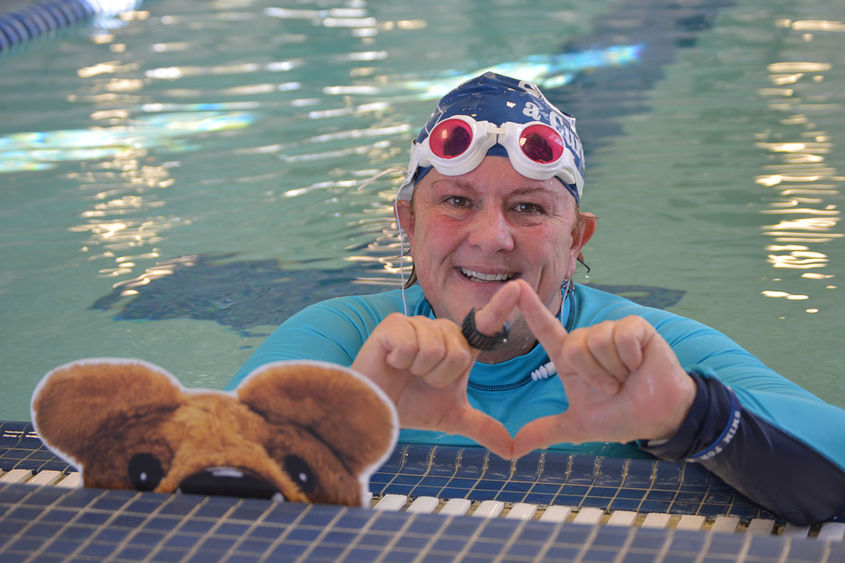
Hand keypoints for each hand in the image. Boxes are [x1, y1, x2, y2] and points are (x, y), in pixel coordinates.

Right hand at [351, 282, 520, 458]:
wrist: (375, 410)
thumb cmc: (411, 407)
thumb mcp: (451, 418)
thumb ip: (483, 427)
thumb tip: (514, 451)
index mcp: (458, 346)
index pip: (484, 326)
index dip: (500, 306)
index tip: (518, 287)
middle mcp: (440, 330)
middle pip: (460, 351)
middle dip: (441, 377)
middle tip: (421, 379)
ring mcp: (416, 325)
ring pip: (436, 348)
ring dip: (421, 371)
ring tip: (405, 371)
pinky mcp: (393, 324)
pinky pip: (411, 344)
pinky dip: (402, 361)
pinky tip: (392, 362)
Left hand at [510, 279, 695, 458]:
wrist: (659, 417)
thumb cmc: (620, 415)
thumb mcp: (579, 426)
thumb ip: (546, 431)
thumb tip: (512, 450)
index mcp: (571, 358)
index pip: (546, 329)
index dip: (531, 309)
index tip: (515, 286)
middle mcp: (588, 340)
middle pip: (574, 346)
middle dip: (595, 375)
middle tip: (613, 387)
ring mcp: (611, 331)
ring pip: (598, 341)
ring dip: (614, 369)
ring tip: (628, 376)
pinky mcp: (636, 327)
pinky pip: (622, 335)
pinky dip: (631, 357)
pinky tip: (640, 364)